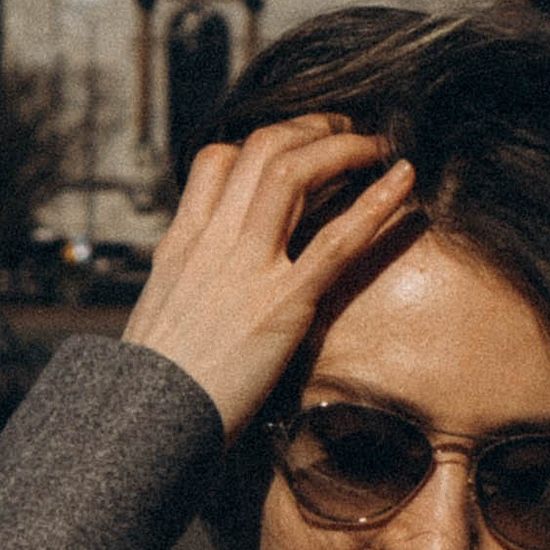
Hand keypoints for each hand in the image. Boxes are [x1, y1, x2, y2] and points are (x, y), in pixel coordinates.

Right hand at [122, 115, 414, 440]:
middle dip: (311, 128)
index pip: (217, 160)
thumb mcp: (158, 315)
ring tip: (376, 145)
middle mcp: (213, 242)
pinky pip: (336, 240)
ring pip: (295, 173)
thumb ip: (187, 284)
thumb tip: (202, 285)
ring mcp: (247, 268)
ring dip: (343, 148)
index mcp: (182, 243)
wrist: (145, 421)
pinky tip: (404, 181)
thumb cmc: (153, 385)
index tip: (295, 147)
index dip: (262, 142)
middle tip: (346, 131)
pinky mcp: (282, 304)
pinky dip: (376, 204)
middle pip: (263, 149)